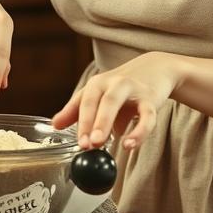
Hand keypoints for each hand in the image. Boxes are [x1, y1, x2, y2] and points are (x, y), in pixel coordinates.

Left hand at [51, 52, 177, 150]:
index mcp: (97, 84)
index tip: (78, 143)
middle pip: (98, 101)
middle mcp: (112, 83)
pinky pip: (147, 116)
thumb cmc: (123, 86)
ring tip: (100, 143)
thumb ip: (77, 111)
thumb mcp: (98, 95)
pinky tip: (130, 144)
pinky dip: (139, 131)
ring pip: (116, 102)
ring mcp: (131, 88)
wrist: (156, 68)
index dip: (78, 122)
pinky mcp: (151, 98)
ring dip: (105, 122)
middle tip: (86, 144)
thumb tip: (55, 124)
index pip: (84, 102)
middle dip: (90, 122)